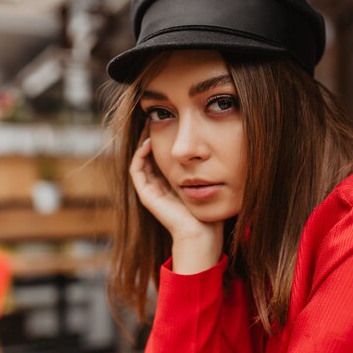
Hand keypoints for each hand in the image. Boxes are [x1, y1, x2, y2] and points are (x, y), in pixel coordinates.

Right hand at [129, 128, 222, 273]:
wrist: (201, 232)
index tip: (172, 124)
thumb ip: (209, 169)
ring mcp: (151, 191)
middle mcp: (159, 187)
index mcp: (172, 185)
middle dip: (152, 137)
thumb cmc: (210, 211)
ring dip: (144, 143)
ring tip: (150, 126)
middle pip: (150, 157)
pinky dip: (140, 155)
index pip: (163, 158)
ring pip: (140, 161)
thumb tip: (215, 148)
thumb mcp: (209, 183)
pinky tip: (149, 142)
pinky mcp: (146, 195)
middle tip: (157, 120)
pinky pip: (136, 171)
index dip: (164, 140)